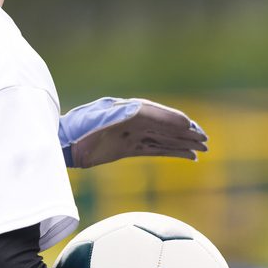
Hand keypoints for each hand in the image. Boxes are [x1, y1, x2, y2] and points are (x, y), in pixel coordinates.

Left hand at [59, 97, 208, 167]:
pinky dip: (172, 153)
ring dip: (184, 144)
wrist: (61, 144)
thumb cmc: (78, 128)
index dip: (174, 120)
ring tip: (204, 149)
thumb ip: (130, 115)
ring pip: (164, 139)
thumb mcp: (102, 117)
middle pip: (165, 127)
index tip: (191, 128)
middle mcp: (133, 121)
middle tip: (206, 140)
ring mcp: (132, 135)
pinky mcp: (128, 149)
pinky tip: (187, 157)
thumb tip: (149, 112)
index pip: (157, 114)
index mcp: (128, 110)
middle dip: (185, 133)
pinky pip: (155, 150)